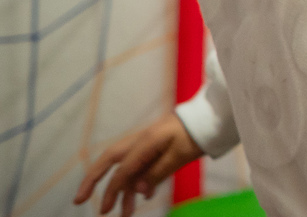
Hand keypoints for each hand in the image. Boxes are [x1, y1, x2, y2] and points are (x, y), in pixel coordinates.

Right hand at [74, 113, 203, 216]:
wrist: (209, 118)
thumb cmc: (195, 134)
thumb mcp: (180, 155)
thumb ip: (158, 172)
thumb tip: (137, 190)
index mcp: (145, 141)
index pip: (123, 169)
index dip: (113, 190)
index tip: (105, 209)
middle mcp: (140, 142)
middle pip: (109, 160)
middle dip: (92, 180)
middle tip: (78, 200)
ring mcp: (146, 145)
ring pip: (126, 168)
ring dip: (123, 191)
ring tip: (123, 216)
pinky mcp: (154, 148)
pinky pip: (140, 166)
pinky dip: (138, 182)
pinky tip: (143, 198)